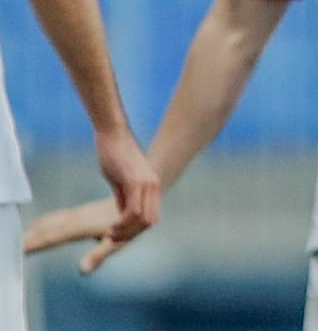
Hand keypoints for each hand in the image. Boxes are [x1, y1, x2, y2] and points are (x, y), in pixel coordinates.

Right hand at [23, 197, 123, 273]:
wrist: (138, 195)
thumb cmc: (130, 223)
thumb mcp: (116, 240)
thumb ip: (98, 254)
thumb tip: (81, 270)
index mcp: (81, 227)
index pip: (52, 236)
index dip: (35, 243)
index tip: (19, 248)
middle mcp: (77, 220)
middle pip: (48, 229)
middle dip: (30, 237)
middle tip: (14, 245)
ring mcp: (78, 216)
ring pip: (51, 222)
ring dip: (35, 230)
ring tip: (19, 238)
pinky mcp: (81, 215)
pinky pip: (58, 218)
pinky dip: (45, 223)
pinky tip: (37, 226)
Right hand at [94, 126, 160, 243]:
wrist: (113, 133)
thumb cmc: (114, 154)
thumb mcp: (121, 180)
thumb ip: (124, 196)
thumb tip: (123, 214)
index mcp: (152, 185)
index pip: (152, 216)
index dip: (137, 230)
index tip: (119, 234)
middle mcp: (153, 185)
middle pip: (150, 221)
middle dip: (132, 234)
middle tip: (112, 238)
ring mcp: (146, 183)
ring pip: (143, 219)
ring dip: (126, 232)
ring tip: (109, 234)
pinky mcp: (135, 181)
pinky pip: (133, 211)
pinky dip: (123, 224)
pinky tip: (110, 227)